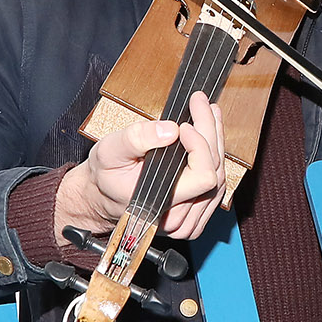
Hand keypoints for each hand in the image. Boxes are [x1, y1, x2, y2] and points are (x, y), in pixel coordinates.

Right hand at [56, 91, 225, 244]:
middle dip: (209, 131)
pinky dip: (214, 154)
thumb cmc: (105, 175)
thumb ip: (136, 139)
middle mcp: (178, 218)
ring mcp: (190, 219)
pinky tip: (209, 133)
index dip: (200, 146)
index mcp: (158, 206)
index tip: (184, 124)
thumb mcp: (109, 151)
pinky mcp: (196, 213)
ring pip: (220, 176)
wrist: (101, 195)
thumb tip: (170, 131)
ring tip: (208, 112)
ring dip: (215, 140)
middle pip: (214, 171)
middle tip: (200, 103)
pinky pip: (216, 182)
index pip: (202, 177)